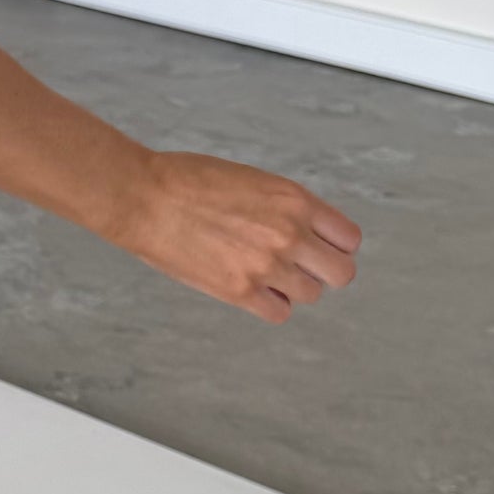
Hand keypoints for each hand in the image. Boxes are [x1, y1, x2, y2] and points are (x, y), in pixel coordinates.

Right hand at [125, 150, 360, 322]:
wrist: (144, 197)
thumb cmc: (188, 181)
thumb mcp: (253, 180)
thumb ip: (285, 207)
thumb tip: (305, 234)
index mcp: (295, 200)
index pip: (349, 239)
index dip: (333, 245)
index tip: (315, 247)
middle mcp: (289, 234)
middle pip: (341, 274)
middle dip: (322, 271)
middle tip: (297, 266)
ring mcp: (266, 265)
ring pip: (311, 295)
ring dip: (292, 288)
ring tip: (263, 274)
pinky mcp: (239, 291)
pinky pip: (279, 313)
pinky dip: (269, 305)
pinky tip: (249, 290)